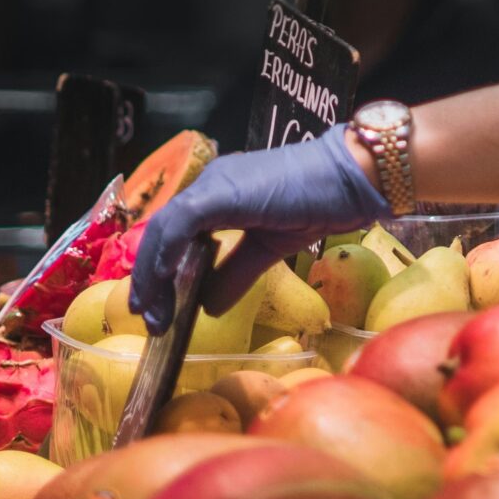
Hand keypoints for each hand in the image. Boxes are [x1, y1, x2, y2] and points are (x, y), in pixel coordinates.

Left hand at [129, 128, 387, 328]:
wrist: (349, 179)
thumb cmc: (319, 204)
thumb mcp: (270, 247)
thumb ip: (237, 273)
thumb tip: (208, 308)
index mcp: (220, 193)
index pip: (175, 232)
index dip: (159, 269)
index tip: (157, 307)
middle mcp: (210, 184)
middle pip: (162, 232)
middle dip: (149, 278)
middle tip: (150, 319)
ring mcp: (213, 184)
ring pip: (165, 229)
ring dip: (153, 274)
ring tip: (154, 313)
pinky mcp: (220, 192)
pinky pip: (181, 224)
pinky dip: (167, 255)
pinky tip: (166, 284)